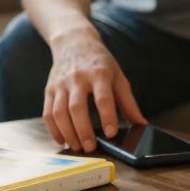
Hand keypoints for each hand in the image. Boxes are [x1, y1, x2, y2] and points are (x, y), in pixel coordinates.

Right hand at [43, 29, 146, 151]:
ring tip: (77, 147)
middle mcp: (77, 78)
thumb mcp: (118, 76)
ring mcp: (60, 84)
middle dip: (83, 130)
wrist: (74, 43)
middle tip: (91, 147)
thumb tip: (142, 123)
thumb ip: (128, 102)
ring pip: (59, 113)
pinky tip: (63, 140)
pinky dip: (53, 130)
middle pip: (77, 108)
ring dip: (67, 133)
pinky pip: (48, 113)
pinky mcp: (49, 90)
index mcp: (99, 74)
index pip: (103, 98)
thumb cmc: (100, 63)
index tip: (111, 133)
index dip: (107, 117)